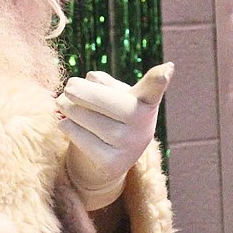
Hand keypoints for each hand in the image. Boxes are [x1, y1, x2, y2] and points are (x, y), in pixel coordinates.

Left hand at [57, 62, 174, 209]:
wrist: (107, 161)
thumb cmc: (110, 116)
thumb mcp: (115, 96)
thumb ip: (105, 83)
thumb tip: (90, 79)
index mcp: (146, 101)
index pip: (153, 88)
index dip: (160, 78)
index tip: (168, 68)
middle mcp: (143, 124)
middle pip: (104, 100)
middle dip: (80, 91)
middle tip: (69, 87)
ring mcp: (128, 145)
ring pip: (84, 116)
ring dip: (68, 107)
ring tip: (65, 105)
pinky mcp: (111, 163)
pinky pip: (77, 135)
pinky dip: (67, 126)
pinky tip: (68, 124)